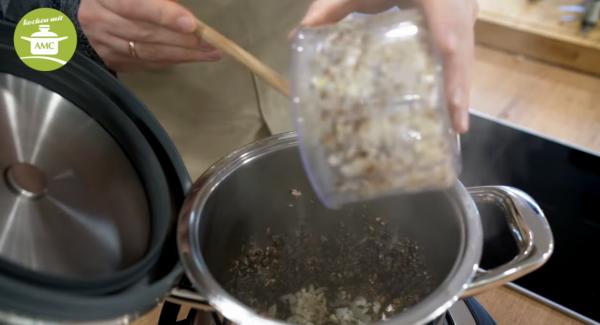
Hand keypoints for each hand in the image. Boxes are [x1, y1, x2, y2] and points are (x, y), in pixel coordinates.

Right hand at [78, 0, 222, 71]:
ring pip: (149, 52)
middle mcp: (100, 21)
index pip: (135, 6)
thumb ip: (155, 0)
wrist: (73, 16)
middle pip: (147, 34)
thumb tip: (184, 15)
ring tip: (211, 53)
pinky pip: (146, 63)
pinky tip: (190, 57)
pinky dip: (171, 60)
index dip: (164, 15)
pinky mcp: (113, 60)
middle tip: (213, 43)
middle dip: (184, 40)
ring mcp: (105, 44)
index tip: (191, 24)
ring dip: (184, 54)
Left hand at [299, 0, 477, 132]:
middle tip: (456, 127)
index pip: (447, 32)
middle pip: (463, 47)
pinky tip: (451, 100)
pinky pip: (465, 45)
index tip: (451, 100)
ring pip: (468, 48)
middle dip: (461, 88)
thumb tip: (295, 37)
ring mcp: (464, 6)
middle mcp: (456, 1)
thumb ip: (327, 8)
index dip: (452, 66)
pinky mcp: (462, 13)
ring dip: (462, 85)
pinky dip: (458, 73)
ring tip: (456, 124)